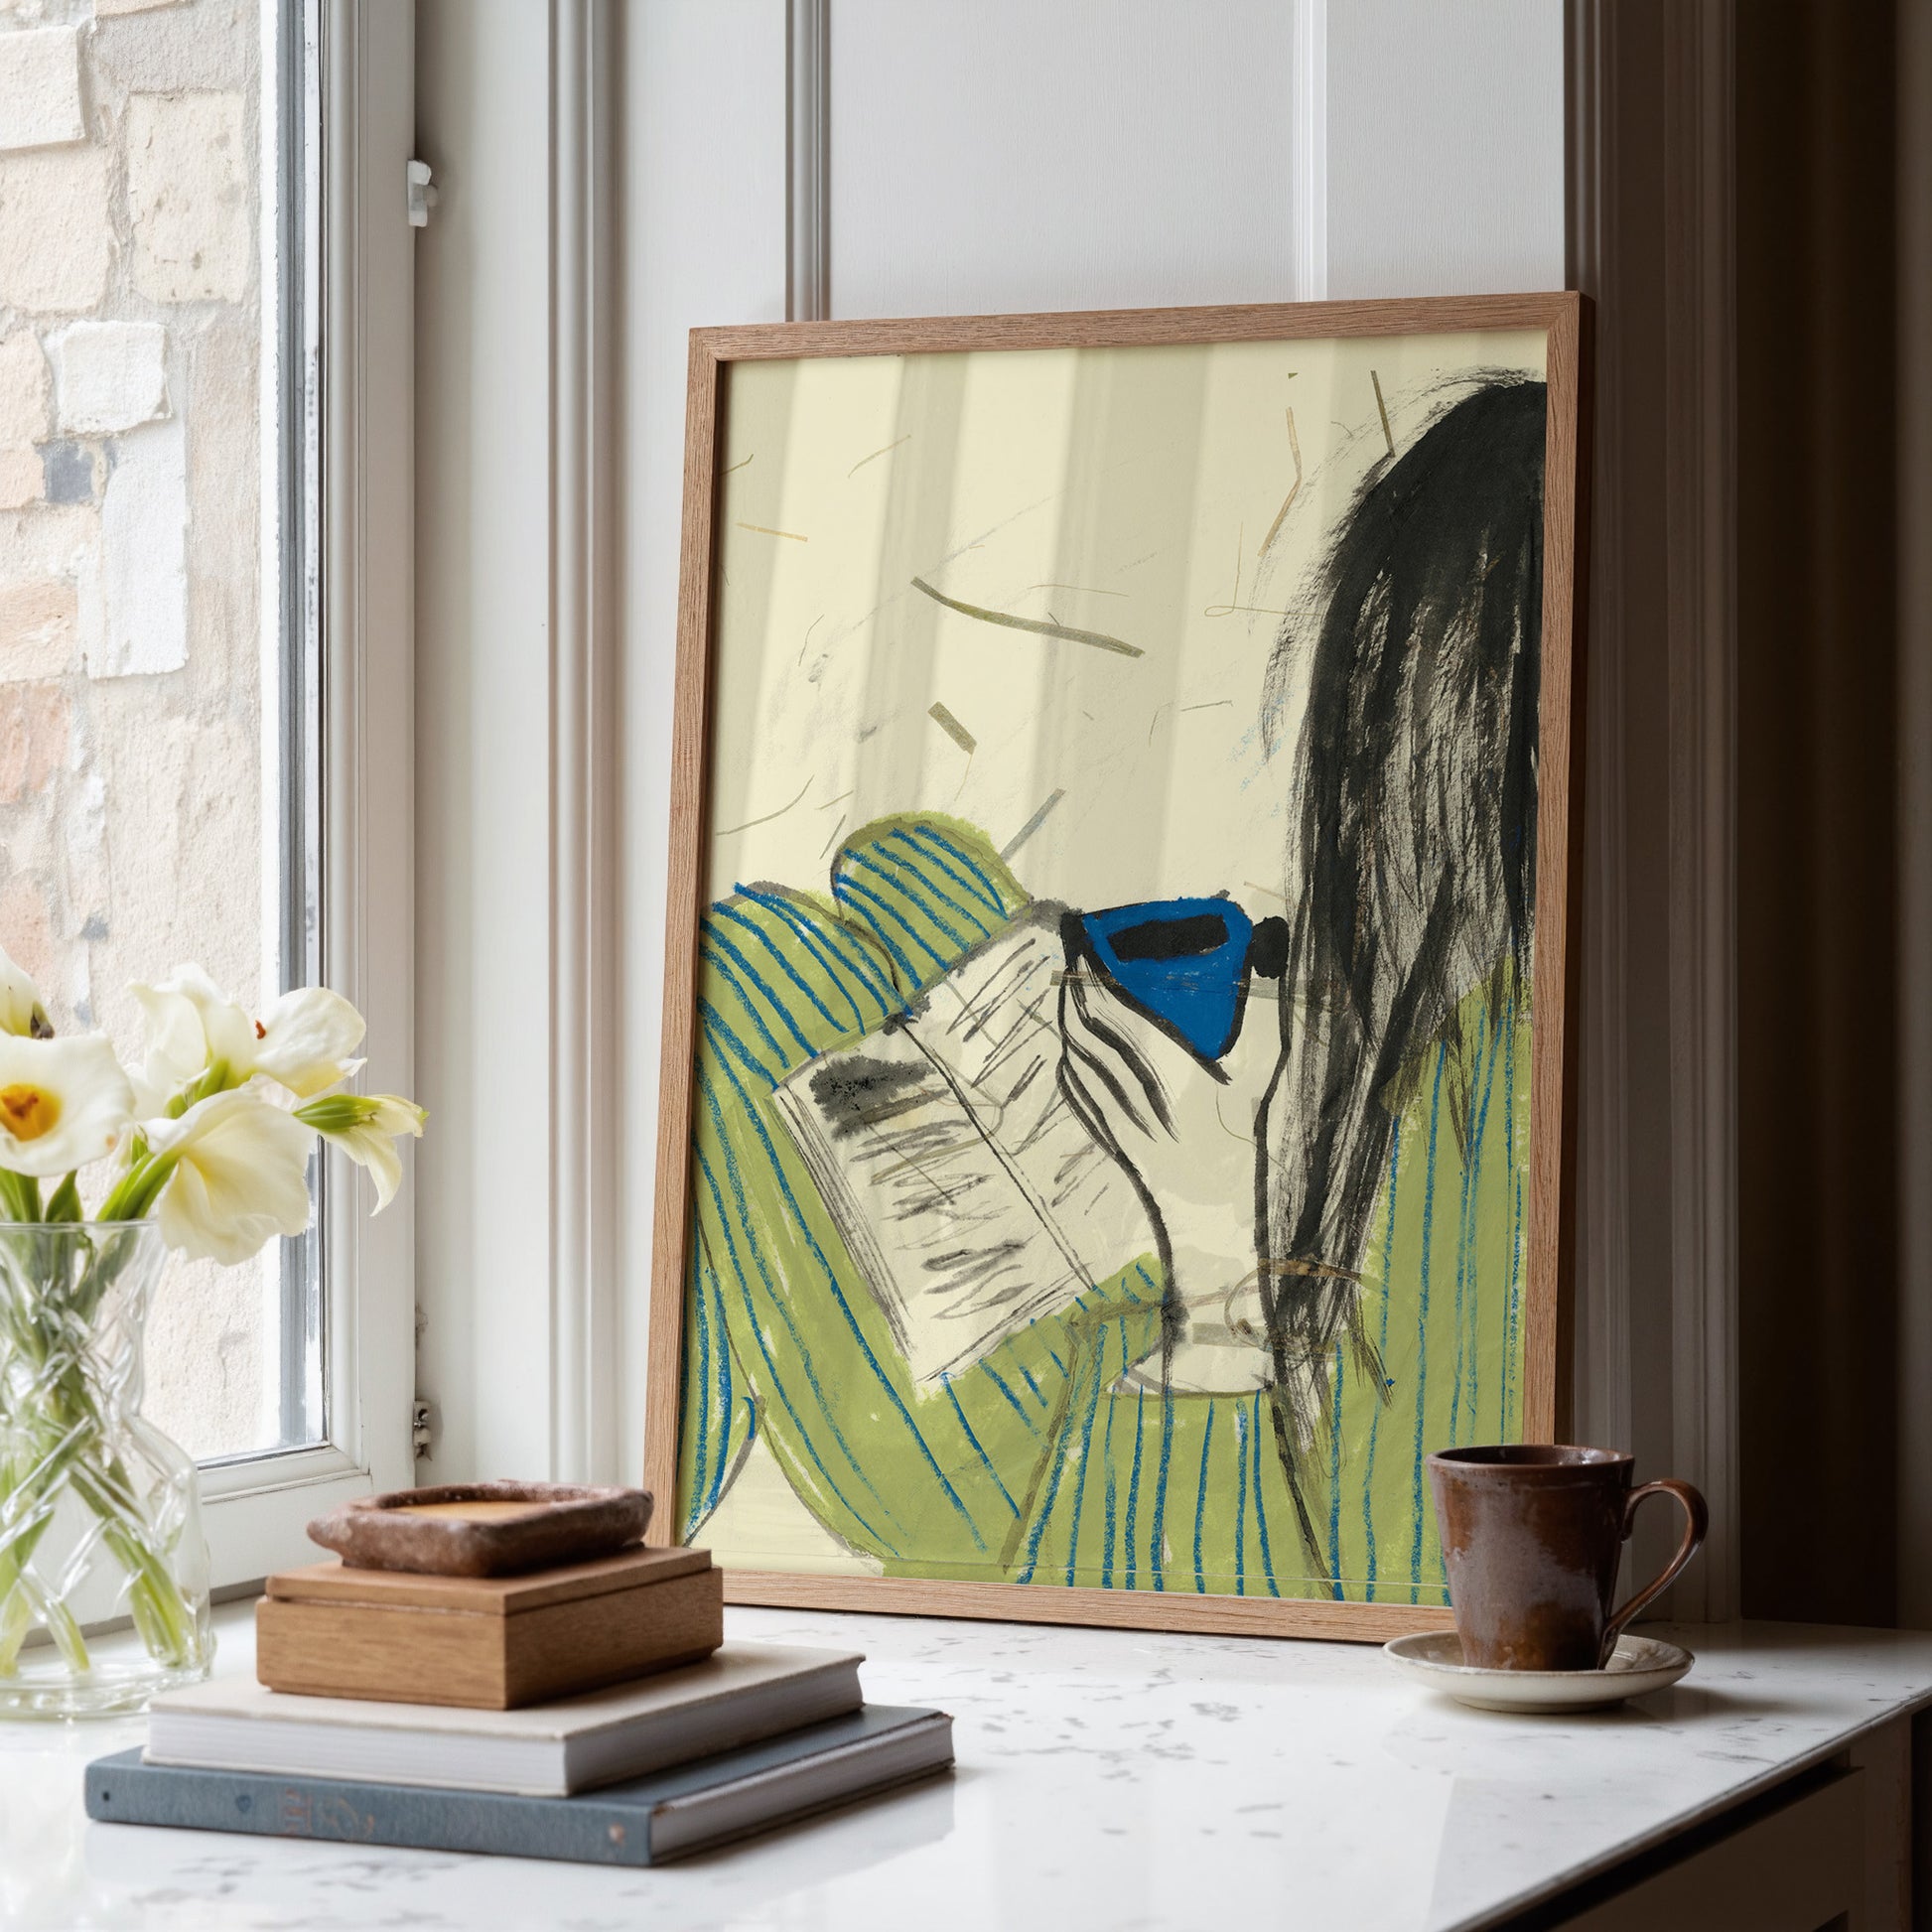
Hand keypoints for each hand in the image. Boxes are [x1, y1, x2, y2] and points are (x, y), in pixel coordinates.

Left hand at [1057, 954, 1281, 1391]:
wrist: (1220, 1233)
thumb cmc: (1248, 1156)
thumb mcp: (1262, 1087)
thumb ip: (1264, 1025)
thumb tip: (1273, 963)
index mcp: (1173, 1082)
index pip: (1123, 1022)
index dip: (1099, 986)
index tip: (1089, 954)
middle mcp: (1137, 1100)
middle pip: (1093, 1040)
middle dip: (1076, 998)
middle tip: (1067, 962)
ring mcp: (1120, 1127)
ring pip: (1083, 1068)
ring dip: (1070, 1029)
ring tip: (1064, 997)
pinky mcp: (1116, 1149)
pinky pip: (1083, 1103)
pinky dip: (1072, 1073)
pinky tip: (1069, 1058)